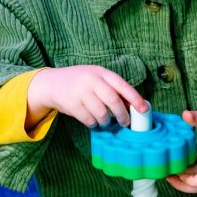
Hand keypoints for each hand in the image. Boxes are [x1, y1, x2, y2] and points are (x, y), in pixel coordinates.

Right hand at [27, 65, 147, 127]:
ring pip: (101, 113)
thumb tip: (134, 106)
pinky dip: (94, 124)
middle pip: (113, 101)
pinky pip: (89, 120)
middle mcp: (91, 80)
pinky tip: (92, 121)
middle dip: (122, 115)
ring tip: (104, 121)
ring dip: (106, 121)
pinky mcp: (71, 104)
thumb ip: (113, 89)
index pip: (122, 85)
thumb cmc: (80, 82)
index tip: (144, 109)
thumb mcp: (96, 79)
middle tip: (125, 122)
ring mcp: (80, 92)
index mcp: (101, 72)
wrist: (52, 83)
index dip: (135, 98)